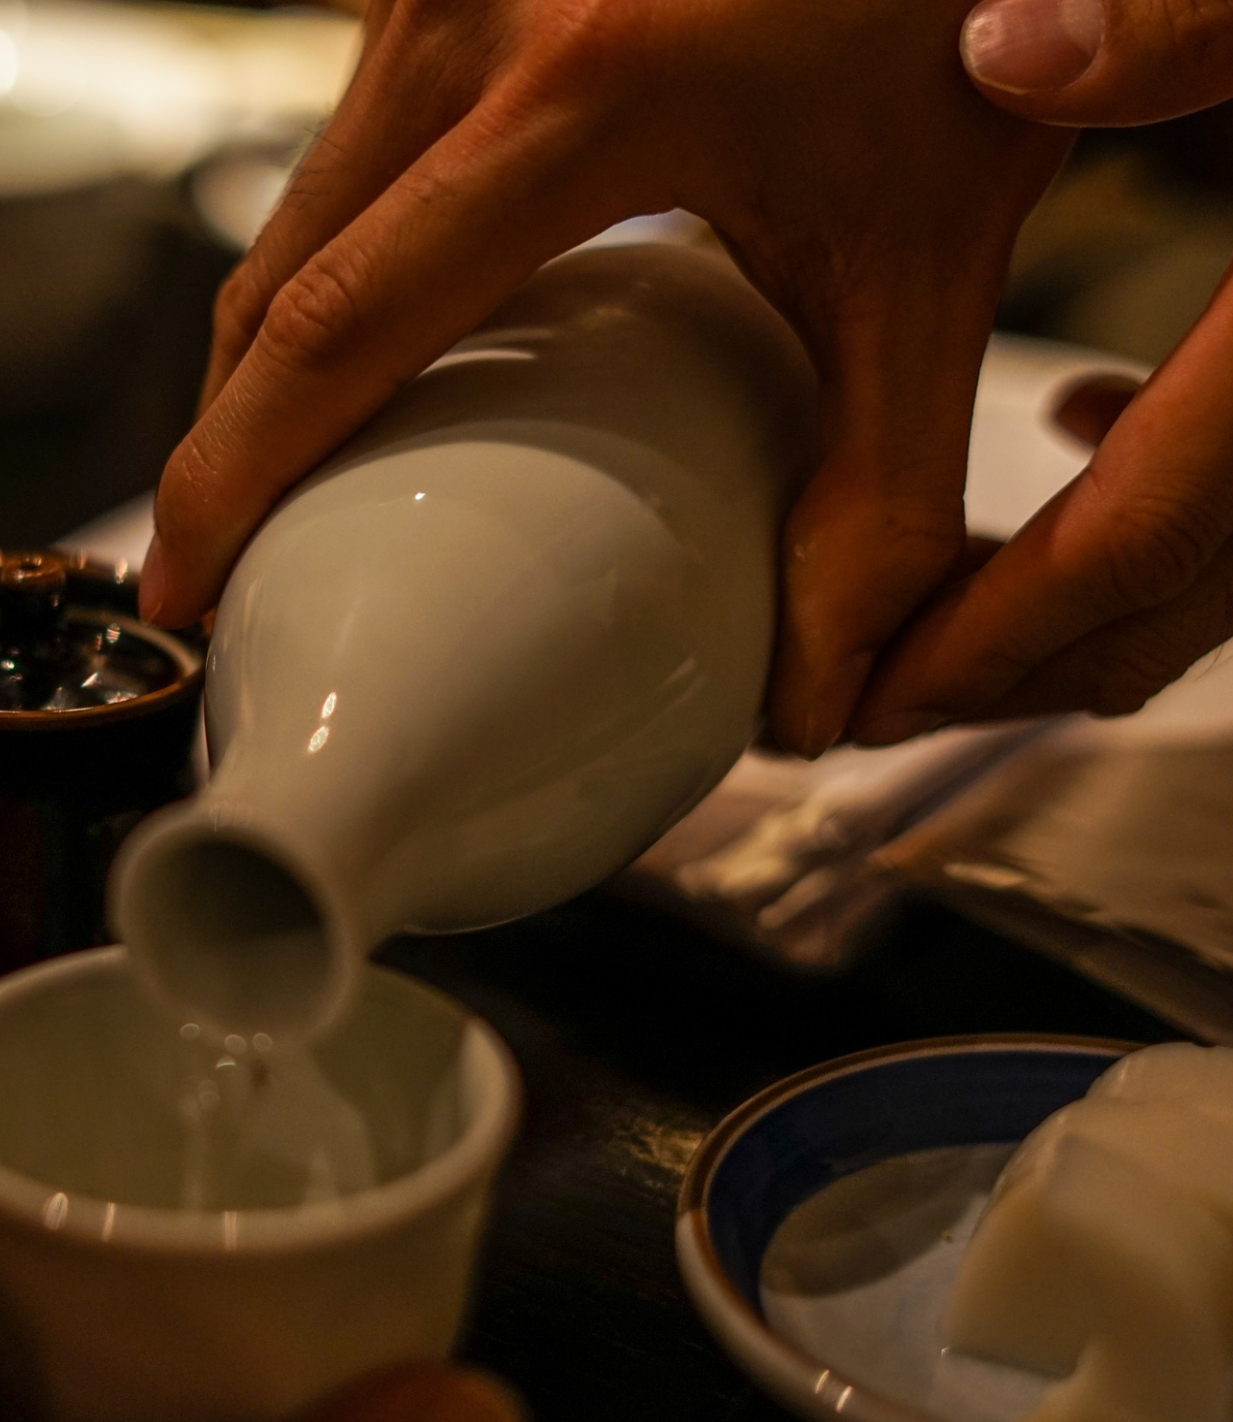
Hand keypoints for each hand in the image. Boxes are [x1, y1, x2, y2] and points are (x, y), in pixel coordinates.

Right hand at [140, 0, 1072, 755]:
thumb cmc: (938, 4)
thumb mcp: (927, 257)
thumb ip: (884, 489)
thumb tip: (816, 688)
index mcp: (576, 91)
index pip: (336, 326)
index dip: (232, 478)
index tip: (178, 584)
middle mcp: (469, 12)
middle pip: (269, 275)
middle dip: (223, 438)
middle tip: (214, 567)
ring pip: (293, 207)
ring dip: (270, 354)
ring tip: (283, 478)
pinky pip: (343, 150)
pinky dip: (328, 266)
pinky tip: (366, 350)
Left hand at [842, 0, 1232, 738]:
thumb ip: (1186, 17)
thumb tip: (1009, 47)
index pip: (1139, 541)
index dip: (997, 638)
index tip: (884, 689)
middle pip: (1181, 599)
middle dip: (1024, 664)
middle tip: (890, 694)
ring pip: (1231, 569)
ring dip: (1086, 595)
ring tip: (956, 600)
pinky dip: (1162, 489)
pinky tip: (1089, 419)